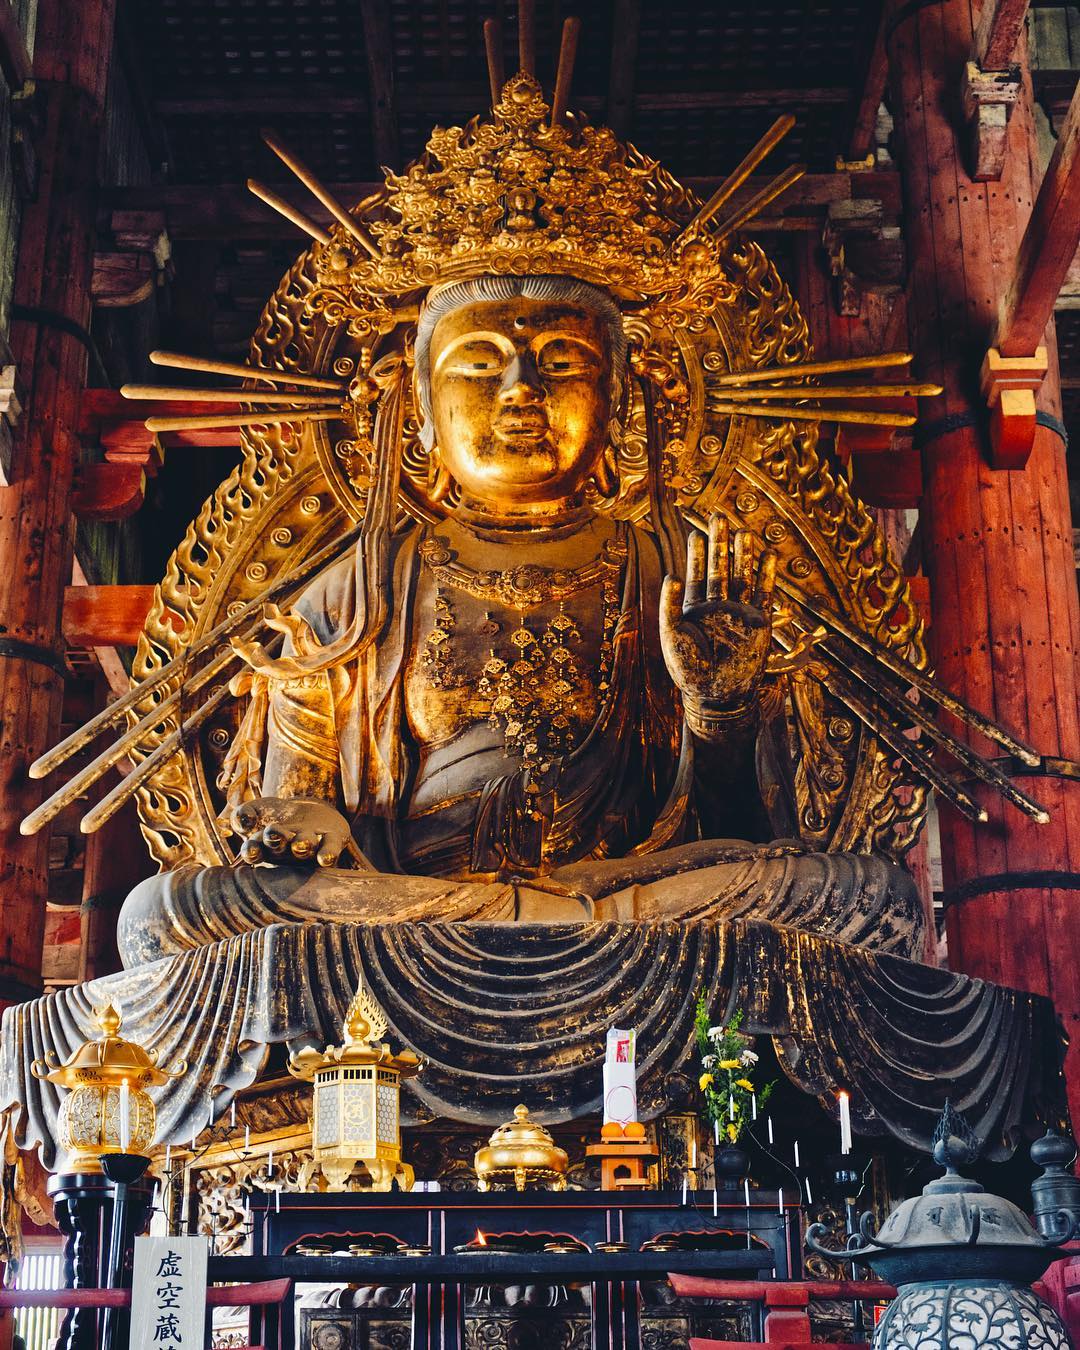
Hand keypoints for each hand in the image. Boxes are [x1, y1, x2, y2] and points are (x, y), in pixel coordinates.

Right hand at [231, 797, 353, 867]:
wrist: (308, 812)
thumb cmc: (276, 815)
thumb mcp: (257, 809)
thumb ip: (243, 814)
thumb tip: (243, 819)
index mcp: (264, 847)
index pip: (255, 851)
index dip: (253, 852)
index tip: (251, 851)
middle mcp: (286, 851)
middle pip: (280, 847)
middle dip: (277, 841)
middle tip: (274, 836)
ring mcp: (309, 848)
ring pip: (305, 847)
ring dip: (302, 846)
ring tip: (300, 843)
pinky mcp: (330, 841)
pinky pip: (330, 848)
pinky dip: (328, 854)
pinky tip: (327, 858)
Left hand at [660, 517, 776, 720]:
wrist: (715, 695)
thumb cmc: (688, 670)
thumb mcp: (672, 635)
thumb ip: (669, 605)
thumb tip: (671, 575)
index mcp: (693, 608)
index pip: (695, 573)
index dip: (696, 553)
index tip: (695, 531)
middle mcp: (716, 606)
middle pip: (719, 567)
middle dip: (719, 543)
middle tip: (718, 516)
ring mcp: (737, 612)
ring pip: (742, 576)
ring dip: (743, 554)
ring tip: (744, 530)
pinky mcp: (757, 622)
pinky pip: (763, 593)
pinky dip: (766, 575)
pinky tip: (769, 555)